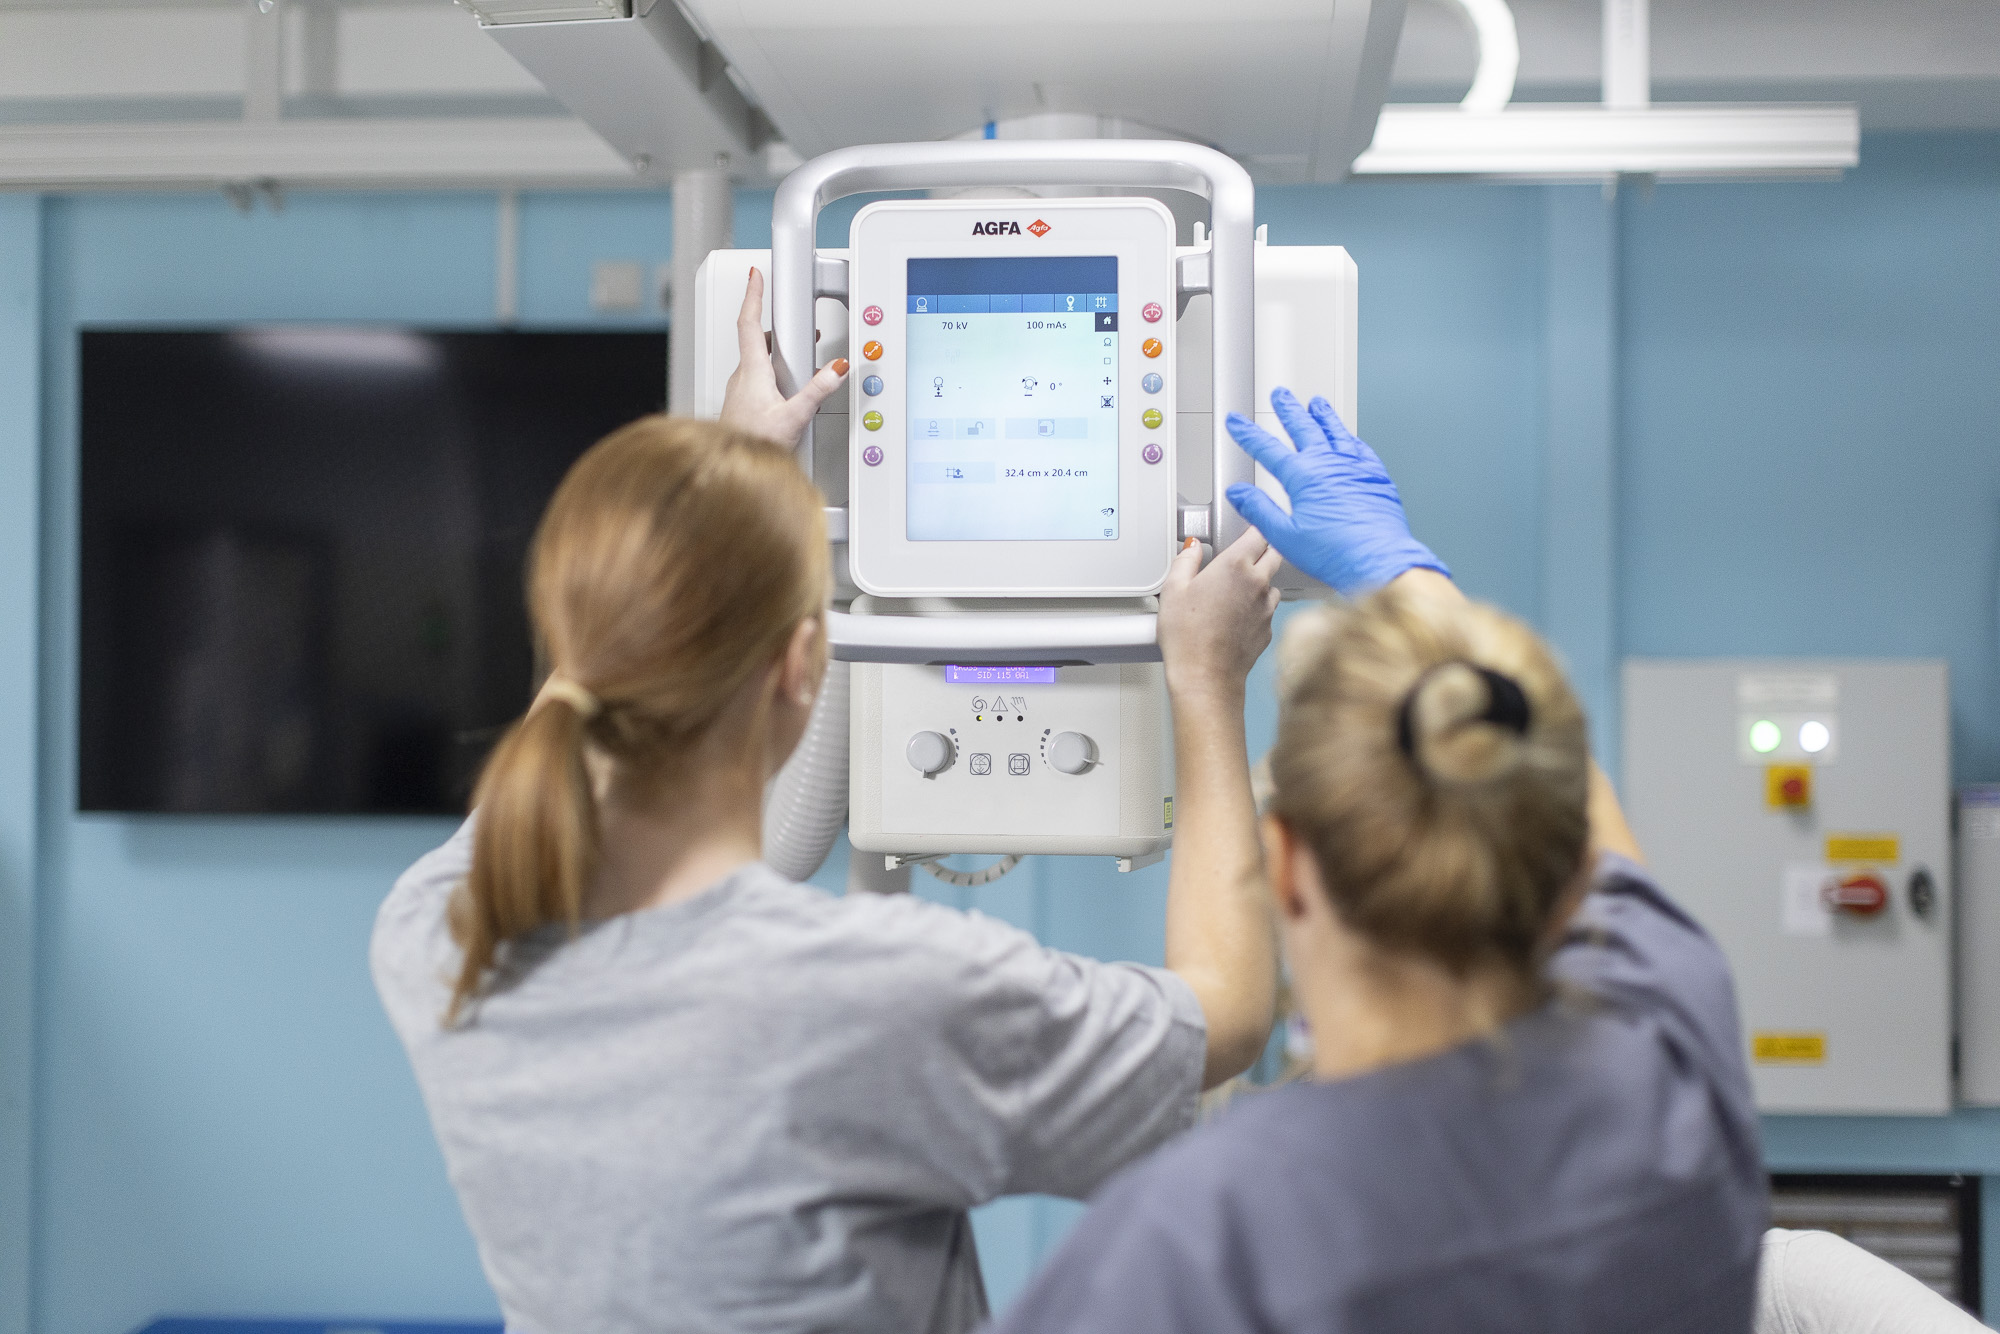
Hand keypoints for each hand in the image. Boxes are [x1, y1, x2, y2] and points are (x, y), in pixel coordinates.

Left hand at [719, 268, 847, 446]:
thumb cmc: (754, 445)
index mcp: (752, 371)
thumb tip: (836, 369)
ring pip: (759, 360)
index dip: (753, 295)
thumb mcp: (794, 418)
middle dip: (779, 328)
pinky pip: (759, 379)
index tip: (755, 275)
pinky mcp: (743, 403)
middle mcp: (742, 377)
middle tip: (798, 325)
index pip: (749, 323)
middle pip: (759, 339)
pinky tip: (790, 392)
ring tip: (802, 364)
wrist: (731, 469)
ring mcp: (741, 390)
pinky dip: (775, 375)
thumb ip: (817, 390)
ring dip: (780, 355)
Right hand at [1159, 531, 1280, 702]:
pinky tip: (1236, 614)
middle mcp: (1258, 583)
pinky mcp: (1269, 627)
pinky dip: (1257, 604)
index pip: (1258, 532)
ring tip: (1235, 588)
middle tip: (1246, 551)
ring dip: (1260, 578)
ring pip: (1273, 581)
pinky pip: (1268, 607)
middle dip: (1263, 547)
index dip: (1254, 525)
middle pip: (1274, 552)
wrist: (1205, 676)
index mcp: (1235, 566)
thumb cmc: (1187, 636)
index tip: (1247, 525)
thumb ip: (1185, 560)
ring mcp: (1267, 606)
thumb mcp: (1173, 589)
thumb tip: (1191, 549)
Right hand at [1223, 387, 1448, 596]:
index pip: (1268, 448)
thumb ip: (1259, 510)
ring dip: (1322, 415)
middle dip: (1288, 410)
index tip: (1237, 422)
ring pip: (1335, 431)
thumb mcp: (1285, 536)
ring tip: (1316, 403)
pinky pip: (1360, 447)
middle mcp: (1329, 463)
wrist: (1379, 560)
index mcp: (1303, 476)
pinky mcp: (1376, 475)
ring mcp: (1355, 466)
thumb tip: (1238, 493)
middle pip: (1304, 427)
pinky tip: (1348, 437)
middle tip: (1280, 396)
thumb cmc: (1336, 553)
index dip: (1248, 433)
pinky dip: (1349, 437)